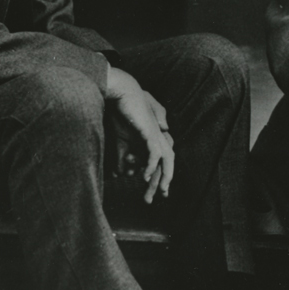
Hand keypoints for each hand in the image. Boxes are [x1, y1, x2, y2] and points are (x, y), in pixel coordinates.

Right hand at [106, 68, 174, 202]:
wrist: (121, 92)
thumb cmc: (121, 113)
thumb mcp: (121, 141)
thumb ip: (123, 157)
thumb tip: (122, 175)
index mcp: (154, 139)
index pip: (162, 162)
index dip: (161, 178)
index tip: (157, 193)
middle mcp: (159, 137)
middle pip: (167, 164)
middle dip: (162, 182)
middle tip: (158, 198)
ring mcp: (157, 134)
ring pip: (165, 160)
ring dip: (160, 177)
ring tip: (158, 192)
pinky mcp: (150, 131)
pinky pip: (155, 152)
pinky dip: (151, 165)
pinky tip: (145, 176)